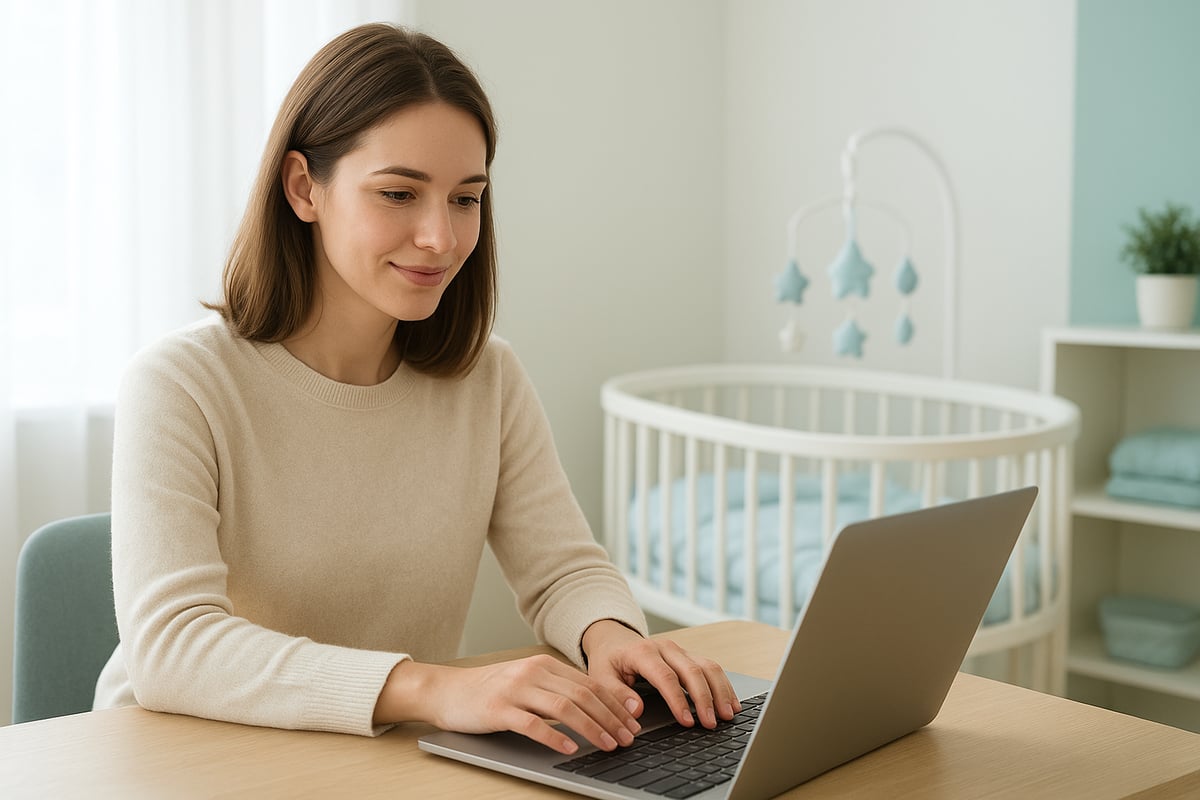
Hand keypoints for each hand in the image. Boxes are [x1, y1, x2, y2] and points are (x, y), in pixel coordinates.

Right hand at [375, 655, 640, 754]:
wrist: (447, 691)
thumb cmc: (490, 690)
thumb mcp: (527, 682)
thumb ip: (556, 689)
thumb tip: (596, 708)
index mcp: (544, 665)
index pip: (589, 684)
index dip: (615, 704)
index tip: (632, 722)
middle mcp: (533, 673)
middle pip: (582, 695)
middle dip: (610, 718)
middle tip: (627, 738)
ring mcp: (515, 690)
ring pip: (564, 708)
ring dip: (591, 728)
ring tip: (607, 744)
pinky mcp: (499, 709)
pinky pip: (532, 724)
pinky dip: (554, 736)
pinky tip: (569, 748)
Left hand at [582, 620, 740, 729]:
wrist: (613, 639)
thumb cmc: (608, 660)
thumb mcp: (601, 677)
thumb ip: (616, 694)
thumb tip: (636, 710)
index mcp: (642, 652)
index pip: (665, 677)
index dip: (678, 700)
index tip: (687, 721)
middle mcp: (665, 648)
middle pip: (692, 670)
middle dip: (705, 698)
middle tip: (711, 723)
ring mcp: (680, 650)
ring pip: (707, 666)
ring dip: (720, 691)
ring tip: (727, 715)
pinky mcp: (688, 655)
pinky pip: (711, 667)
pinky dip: (723, 685)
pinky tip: (731, 702)